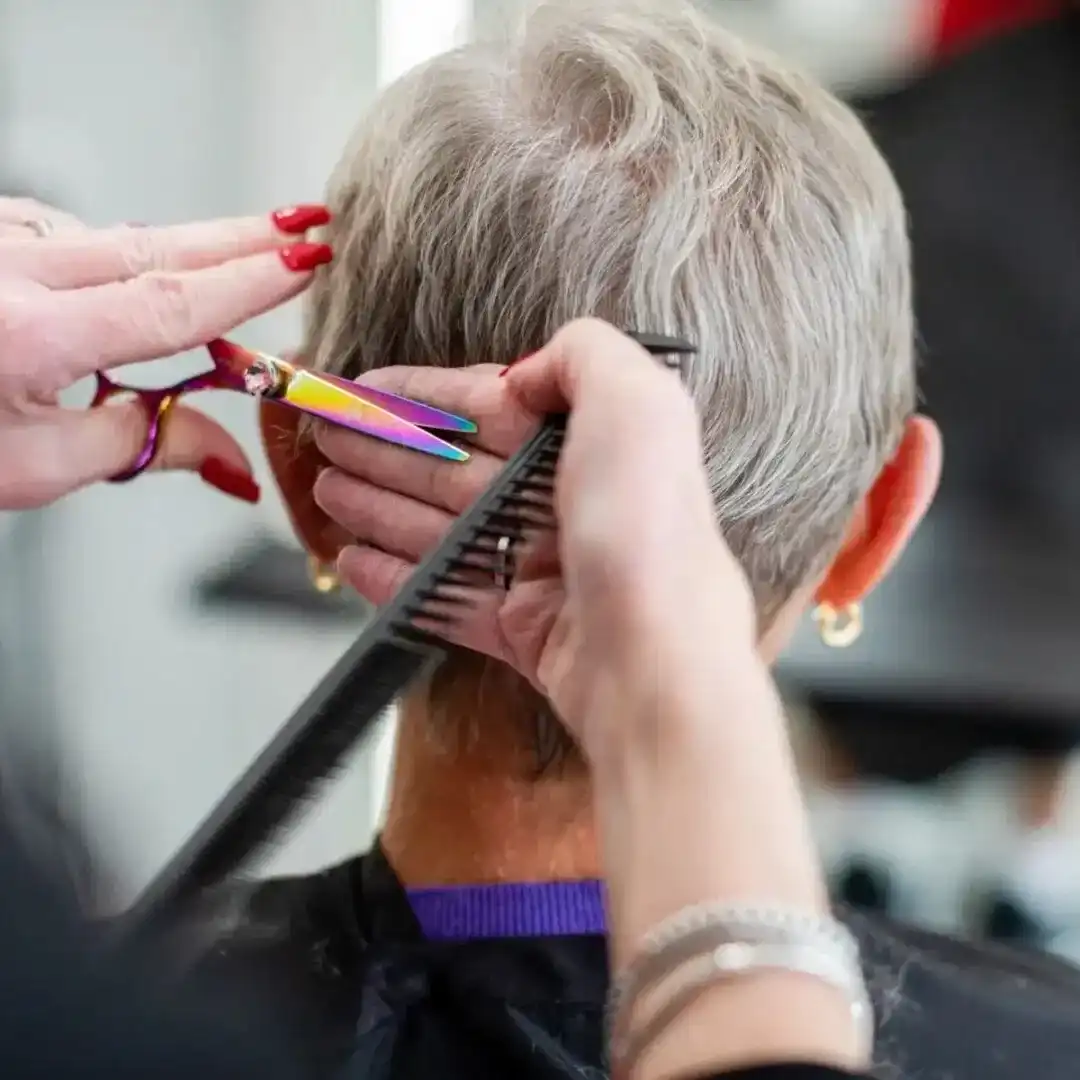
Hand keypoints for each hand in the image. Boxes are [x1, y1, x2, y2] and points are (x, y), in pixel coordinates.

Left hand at [0, 197, 331, 508]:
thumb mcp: (32, 470)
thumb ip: (140, 447)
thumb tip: (230, 457)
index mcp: (27, 336)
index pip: (167, 306)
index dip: (248, 284)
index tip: (307, 261)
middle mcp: (11, 271)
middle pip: (156, 246)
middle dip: (243, 236)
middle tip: (308, 223)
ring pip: (116, 238)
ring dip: (188, 248)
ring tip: (253, 252)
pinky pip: (72, 236)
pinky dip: (121, 254)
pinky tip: (142, 271)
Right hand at [315, 319, 755, 751]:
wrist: (657, 661)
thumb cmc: (648, 530)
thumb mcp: (637, 401)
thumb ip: (585, 355)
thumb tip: (528, 373)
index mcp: (588, 448)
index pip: (488, 409)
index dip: (420, 396)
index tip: (363, 387)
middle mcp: (565, 506)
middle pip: (454, 469)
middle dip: (387, 448)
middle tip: (327, 436)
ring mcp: (542, 572)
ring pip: (443, 532)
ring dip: (381, 508)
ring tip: (327, 491)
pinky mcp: (523, 632)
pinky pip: (446, 599)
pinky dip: (397, 581)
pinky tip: (353, 561)